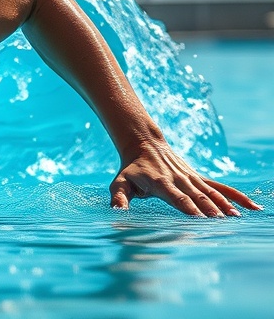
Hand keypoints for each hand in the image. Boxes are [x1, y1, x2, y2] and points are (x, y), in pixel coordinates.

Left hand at [110, 139, 261, 216]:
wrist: (143, 143)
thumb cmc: (131, 169)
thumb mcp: (120, 182)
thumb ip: (119, 197)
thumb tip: (116, 211)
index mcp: (160, 183)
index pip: (177, 198)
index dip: (188, 207)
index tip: (199, 219)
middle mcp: (179, 180)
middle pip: (197, 197)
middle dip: (209, 211)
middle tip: (222, 225)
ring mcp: (191, 178)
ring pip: (211, 192)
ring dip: (224, 205)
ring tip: (237, 218)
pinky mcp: (199, 177)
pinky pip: (220, 187)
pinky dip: (236, 196)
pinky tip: (252, 207)